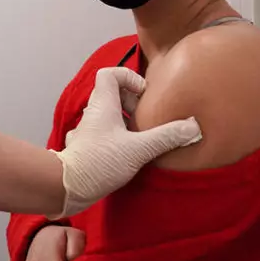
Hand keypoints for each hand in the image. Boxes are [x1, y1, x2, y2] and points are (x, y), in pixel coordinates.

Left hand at [53, 67, 201, 216]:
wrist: (66, 186)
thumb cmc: (99, 161)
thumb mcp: (138, 149)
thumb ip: (166, 137)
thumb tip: (193, 127)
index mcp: (103, 104)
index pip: (109, 73)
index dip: (128, 77)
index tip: (144, 94)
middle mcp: (93, 113)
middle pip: (111, 94)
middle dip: (131, 103)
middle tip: (145, 119)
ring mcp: (87, 131)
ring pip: (107, 116)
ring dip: (125, 122)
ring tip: (141, 138)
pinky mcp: (85, 148)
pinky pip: (102, 134)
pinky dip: (115, 138)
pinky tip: (125, 154)